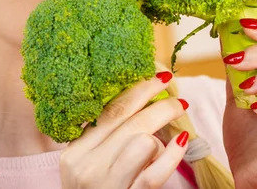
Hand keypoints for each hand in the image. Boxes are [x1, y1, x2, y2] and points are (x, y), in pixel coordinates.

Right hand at [60, 72, 188, 188]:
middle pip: (129, 120)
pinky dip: (172, 155)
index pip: (110, 108)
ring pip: (142, 140)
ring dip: (160, 139)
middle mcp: (83, 165)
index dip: (139, 89)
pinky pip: (154, 172)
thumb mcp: (90, 164)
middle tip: (179, 101)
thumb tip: (141, 99)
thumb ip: (106, 137)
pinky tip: (181, 144)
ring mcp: (103, 184)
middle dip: (160, 105)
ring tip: (165, 145)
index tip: (161, 78)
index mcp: (75, 150)